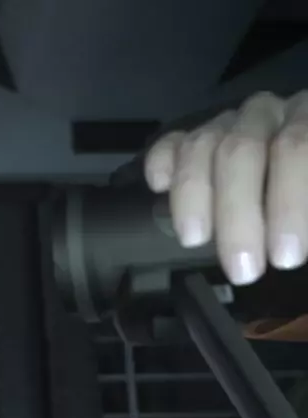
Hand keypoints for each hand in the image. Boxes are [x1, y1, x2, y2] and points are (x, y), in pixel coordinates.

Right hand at [145, 90, 307, 285]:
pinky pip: (171, 143)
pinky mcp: (194, 137)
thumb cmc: (307, 206)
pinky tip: (159, 186)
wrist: (296, 189)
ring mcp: (229, 123)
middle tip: (242, 268)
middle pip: (240, 150)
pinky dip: (161, 163)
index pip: (297, 148)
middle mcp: (269, 114)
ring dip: (192, 196)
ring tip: (194, 241)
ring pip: (200, 146)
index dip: (288, 203)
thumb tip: (294, 240)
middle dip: (237, 213)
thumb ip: (305, 211)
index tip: (284, 257)